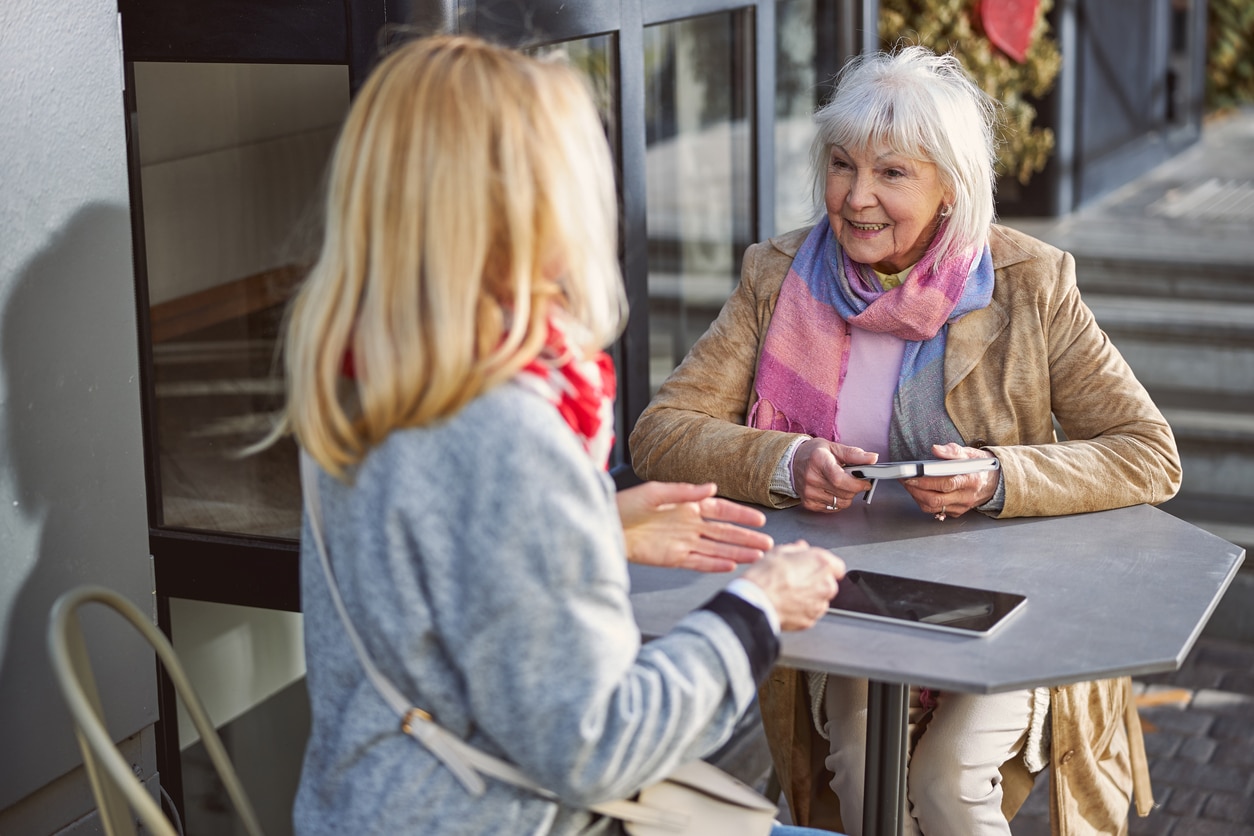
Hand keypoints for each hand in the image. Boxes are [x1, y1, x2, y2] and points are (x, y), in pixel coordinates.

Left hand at [618, 482, 772, 572]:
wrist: (608, 527)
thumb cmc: (627, 505)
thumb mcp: (655, 492)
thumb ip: (684, 491)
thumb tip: (712, 487)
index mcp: (687, 506)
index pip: (721, 511)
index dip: (740, 516)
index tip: (759, 521)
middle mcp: (689, 525)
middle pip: (724, 533)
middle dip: (746, 538)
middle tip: (768, 545)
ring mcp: (683, 543)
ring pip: (716, 549)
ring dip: (736, 553)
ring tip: (757, 557)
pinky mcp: (673, 558)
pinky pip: (699, 562)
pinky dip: (714, 565)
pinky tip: (731, 565)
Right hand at [741, 540, 845, 630]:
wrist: (756, 602)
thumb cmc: (765, 577)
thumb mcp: (778, 551)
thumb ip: (797, 549)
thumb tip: (801, 549)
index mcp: (822, 564)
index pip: (836, 565)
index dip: (822, 565)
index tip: (812, 566)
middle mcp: (826, 585)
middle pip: (828, 583)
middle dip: (815, 581)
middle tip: (795, 578)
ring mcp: (819, 605)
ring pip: (819, 599)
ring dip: (809, 596)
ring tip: (788, 592)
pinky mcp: (810, 621)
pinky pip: (809, 613)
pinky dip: (801, 609)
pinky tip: (786, 603)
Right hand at [791, 439, 878, 512]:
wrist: (793, 462)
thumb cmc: (814, 454)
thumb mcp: (834, 448)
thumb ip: (855, 454)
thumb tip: (873, 458)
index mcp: (819, 460)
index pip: (839, 479)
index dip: (856, 483)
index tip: (865, 481)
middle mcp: (811, 478)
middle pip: (843, 492)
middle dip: (856, 488)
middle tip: (856, 480)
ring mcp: (808, 492)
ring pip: (840, 503)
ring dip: (848, 495)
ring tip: (843, 485)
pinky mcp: (808, 503)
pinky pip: (833, 508)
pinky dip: (838, 501)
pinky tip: (833, 491)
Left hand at [901, 442, 999, 519]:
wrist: (995, 482)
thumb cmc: (980, 466)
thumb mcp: (970, 453)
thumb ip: (952, 451)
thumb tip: (935, 449)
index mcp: (971, 479)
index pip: (945, 483)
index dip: (925, 481)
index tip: (910, 476)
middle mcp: (967, 496)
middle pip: (936, 499)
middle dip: (915, 490)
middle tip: (904, 480)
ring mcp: (962, 506)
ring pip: (933, 507)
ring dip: (917, 497)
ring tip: (909, 485)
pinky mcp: (957, 512)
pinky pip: (936, 511)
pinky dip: (924, 502)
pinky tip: (918, 492)